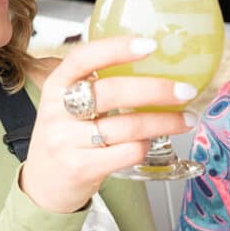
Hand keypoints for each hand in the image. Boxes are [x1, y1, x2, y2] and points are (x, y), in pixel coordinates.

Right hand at [19, 36, 196, 212]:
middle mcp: (58, 111)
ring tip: (185, 120)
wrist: (44, 185)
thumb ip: (96, 86)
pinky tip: (153, 142)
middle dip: (156, 90)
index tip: (150, 45)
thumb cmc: (66, 138)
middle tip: (184, 91)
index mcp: (56, 85)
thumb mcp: (68, 105)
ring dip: (164, 122)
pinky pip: (126, 152)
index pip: (83, 58)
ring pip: (127, 126)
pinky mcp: (80, 167)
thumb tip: (151, 65)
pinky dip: (146, 146)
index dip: (116, 49)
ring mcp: (66, 141)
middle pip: (112, 92)